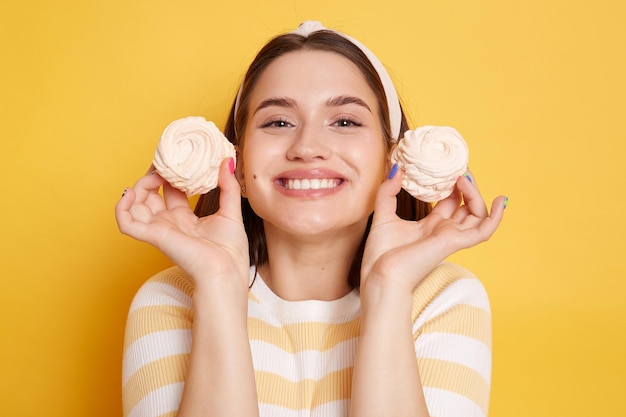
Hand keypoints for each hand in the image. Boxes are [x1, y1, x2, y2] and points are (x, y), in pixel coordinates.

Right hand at [115, 158, 249, 289]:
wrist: (225, 271)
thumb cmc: (230, 251)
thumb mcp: (231, 212)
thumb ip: (228, 187)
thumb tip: (228, 161)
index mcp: (186, 219)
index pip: (171, 192)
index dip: (170, 175)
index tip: (175, 159)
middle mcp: (170, 223)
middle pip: (151, 195)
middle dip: (153, 176)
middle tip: (162, 163)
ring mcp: (160, 229)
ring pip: (135, 206)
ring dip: (138, 187)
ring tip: (151, 176)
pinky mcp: (153, 236)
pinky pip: (126, 223)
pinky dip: (121, 207)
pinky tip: (130, 192)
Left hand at [361, 168, 505, 294]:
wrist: (381, 275)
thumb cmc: (381, 256)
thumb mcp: (382, 215)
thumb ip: (387, 192)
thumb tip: (396, 168)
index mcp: (429, 226)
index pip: (450, 201)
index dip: (453, 184)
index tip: (449, 167)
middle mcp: (443, 231)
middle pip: (466, 205)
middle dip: (466, 186)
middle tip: (459, 169)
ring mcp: (451, 237)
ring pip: (477, 214)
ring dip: (475, 194)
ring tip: (464, 178)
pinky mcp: (454, 243)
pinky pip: (484, 231)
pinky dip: (496, 217)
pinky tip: (501, 200)